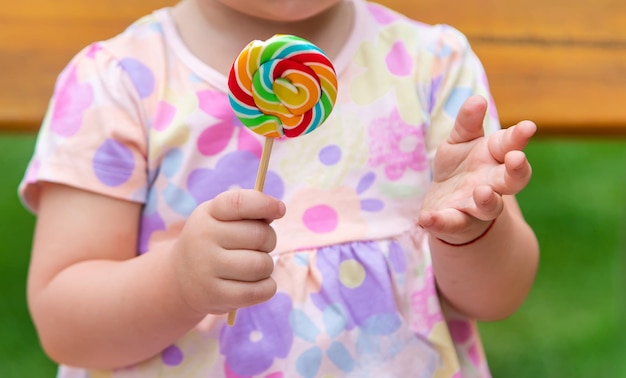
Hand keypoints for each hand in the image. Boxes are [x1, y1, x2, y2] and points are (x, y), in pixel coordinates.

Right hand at [171, 189, 285, 314]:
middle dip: (269, 241)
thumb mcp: (221, 219)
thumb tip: (277, 209)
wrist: (181, 279)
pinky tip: (257, 283)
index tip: (280, 210)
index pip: (238, 203)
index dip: (264, 204)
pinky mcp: (216, 295)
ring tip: (254, 266)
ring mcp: (207, 269)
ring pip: (262, 265)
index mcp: (208, 214)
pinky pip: (260, 291)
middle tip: (259, 246)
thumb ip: (248, 211)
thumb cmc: (213, 242)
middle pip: (260, 236)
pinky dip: (267, 287)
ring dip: (267, 266)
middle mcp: (203, 238)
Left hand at [418, 95, 535, 243]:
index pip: (510, 145)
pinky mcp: (454, 222)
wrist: (448, 206)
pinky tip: (425, 219)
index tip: (527, 126)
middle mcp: (492, 184)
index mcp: (494, 158)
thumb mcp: (460, 141)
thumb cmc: (461, 168)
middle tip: (516, 159)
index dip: (519, 136)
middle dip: (516, 170)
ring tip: (482, 192)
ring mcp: (474, 206)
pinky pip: (450, 224)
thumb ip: (467, 123)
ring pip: (489, 207)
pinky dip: (438, 223)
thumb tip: (477, 99)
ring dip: (487, 201)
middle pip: (512, 180)